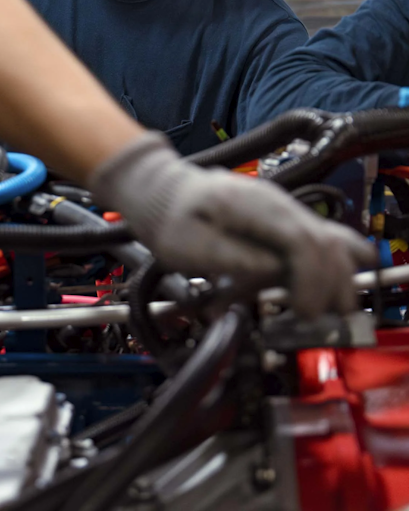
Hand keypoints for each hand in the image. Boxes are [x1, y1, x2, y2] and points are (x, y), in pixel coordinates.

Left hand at [88, 132, 376, 319]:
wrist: (160, 190)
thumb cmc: (170, 220)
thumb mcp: (186, 244)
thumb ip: (229, 256)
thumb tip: (271, 269)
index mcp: (250, 207)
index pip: (300, 240)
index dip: (310, 278)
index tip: (303, 310)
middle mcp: (273, 202)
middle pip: (320, 239)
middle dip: (329, 283)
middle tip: (318, 319)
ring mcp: (279, 207)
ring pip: (325, 236)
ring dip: (336, 274)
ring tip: (335, 311)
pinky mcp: (278, 218)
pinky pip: (316, 234)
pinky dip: (334, 255)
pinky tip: (351, 270)